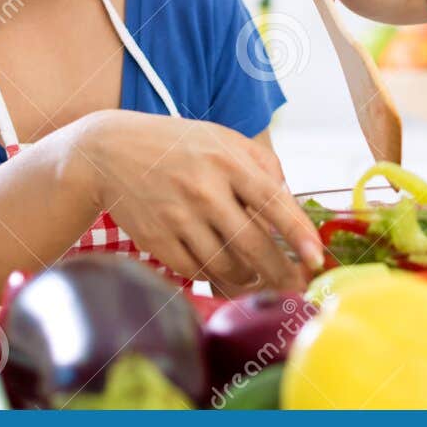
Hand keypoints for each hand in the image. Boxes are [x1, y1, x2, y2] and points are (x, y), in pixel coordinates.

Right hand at [72, 110, 322, 290]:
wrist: (110, 152)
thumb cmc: (178, 146)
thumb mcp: (222, 139)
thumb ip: (263, 166)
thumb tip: (291, 204)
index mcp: (227, 162)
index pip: (273, 202)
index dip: (298, 234)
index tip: (316, 257)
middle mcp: (204, 190)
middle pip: (253, 244)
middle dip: (281, 272)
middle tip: (296, 287)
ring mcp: (178, 217)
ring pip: (227, 264)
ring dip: (248, 276)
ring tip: (255, 273)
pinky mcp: (157, 240)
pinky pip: (197, 270)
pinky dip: (216, 275)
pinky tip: (223, 270)